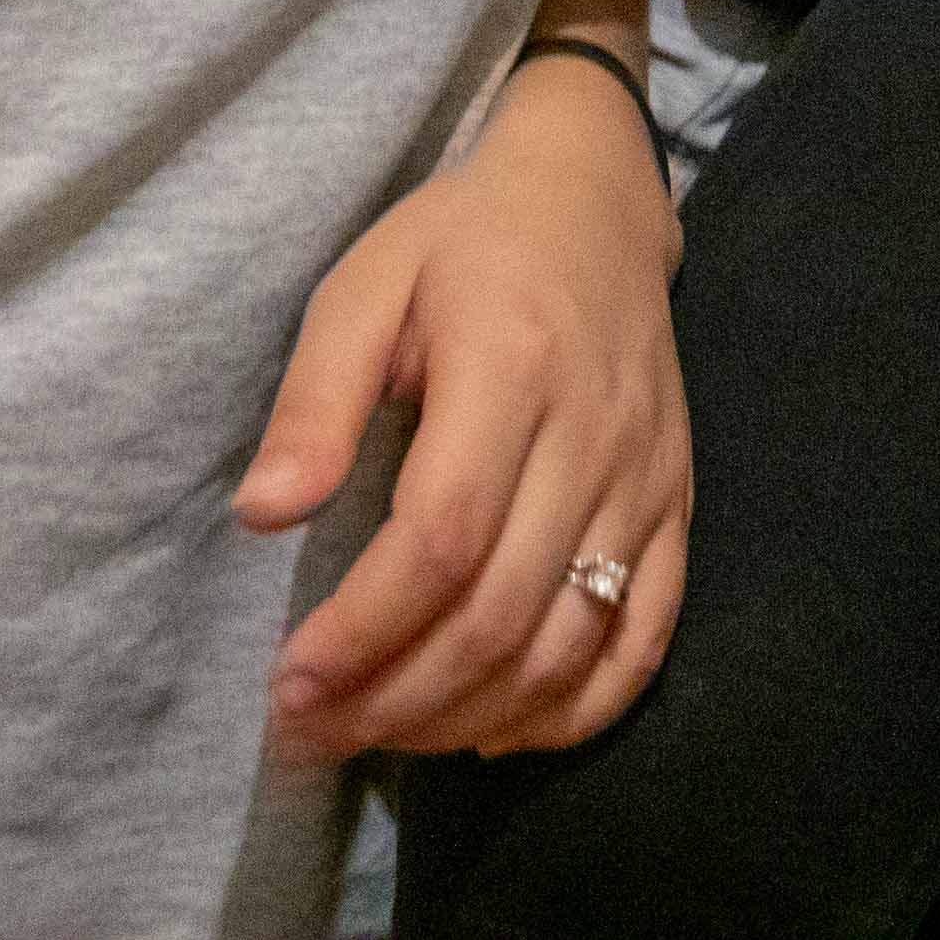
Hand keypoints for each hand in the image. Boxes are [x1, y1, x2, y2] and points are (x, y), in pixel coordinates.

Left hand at [240, 56, 689, 768]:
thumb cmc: (461, 242)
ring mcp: (647, 482)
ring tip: (375, 735)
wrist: (596, 203)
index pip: (441, 541)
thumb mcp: (364, 285)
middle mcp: (593, 438)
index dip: (363, 631)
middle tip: (310, 731)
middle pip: (499, 614)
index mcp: (511, 368)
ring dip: (463, 716)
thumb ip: (316, 398)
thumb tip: (262, 515)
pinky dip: (571, 711)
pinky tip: (489, 730)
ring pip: (565, 647)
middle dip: (393, 698)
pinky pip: (642, 641)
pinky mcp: (677, 509)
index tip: (288, 683)